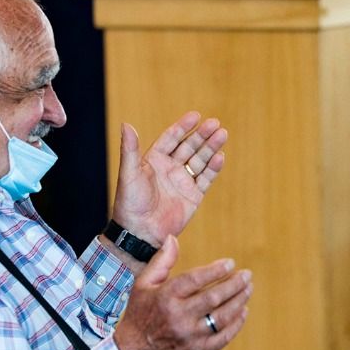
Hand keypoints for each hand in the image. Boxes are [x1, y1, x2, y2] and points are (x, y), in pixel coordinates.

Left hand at [112, 111, 227, 247]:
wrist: (139, 233)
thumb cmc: (129, 203)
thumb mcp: (129, 173)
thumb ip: (129, 149)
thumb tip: (126, 125)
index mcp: (154, 160)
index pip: (171, 138)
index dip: (183, 127)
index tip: (196, 115)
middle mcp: (170, 168)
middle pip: (189, 147)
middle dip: (202, 135)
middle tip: (215, 123)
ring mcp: (182, 182)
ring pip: (200, 160)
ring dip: (211, 147)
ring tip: (222, 134)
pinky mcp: (193, 196)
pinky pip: (205, 178)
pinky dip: (213, 168)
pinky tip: (220, 156)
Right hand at [113, 236, 251, 349]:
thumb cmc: (140, 315)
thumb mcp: (142, 285)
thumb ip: (161, 261)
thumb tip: (173, 238)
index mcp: (165, 298)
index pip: (195, 279)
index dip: (215, 270)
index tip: (230, 263)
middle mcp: (178, 317)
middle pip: (214, 297)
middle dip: (234, 284)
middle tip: (247, 275)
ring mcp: (190, 337)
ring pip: (222, 316)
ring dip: (239, 301)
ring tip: (248, 289)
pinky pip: (224, 337)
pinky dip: (237, 323)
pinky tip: (243, 311)